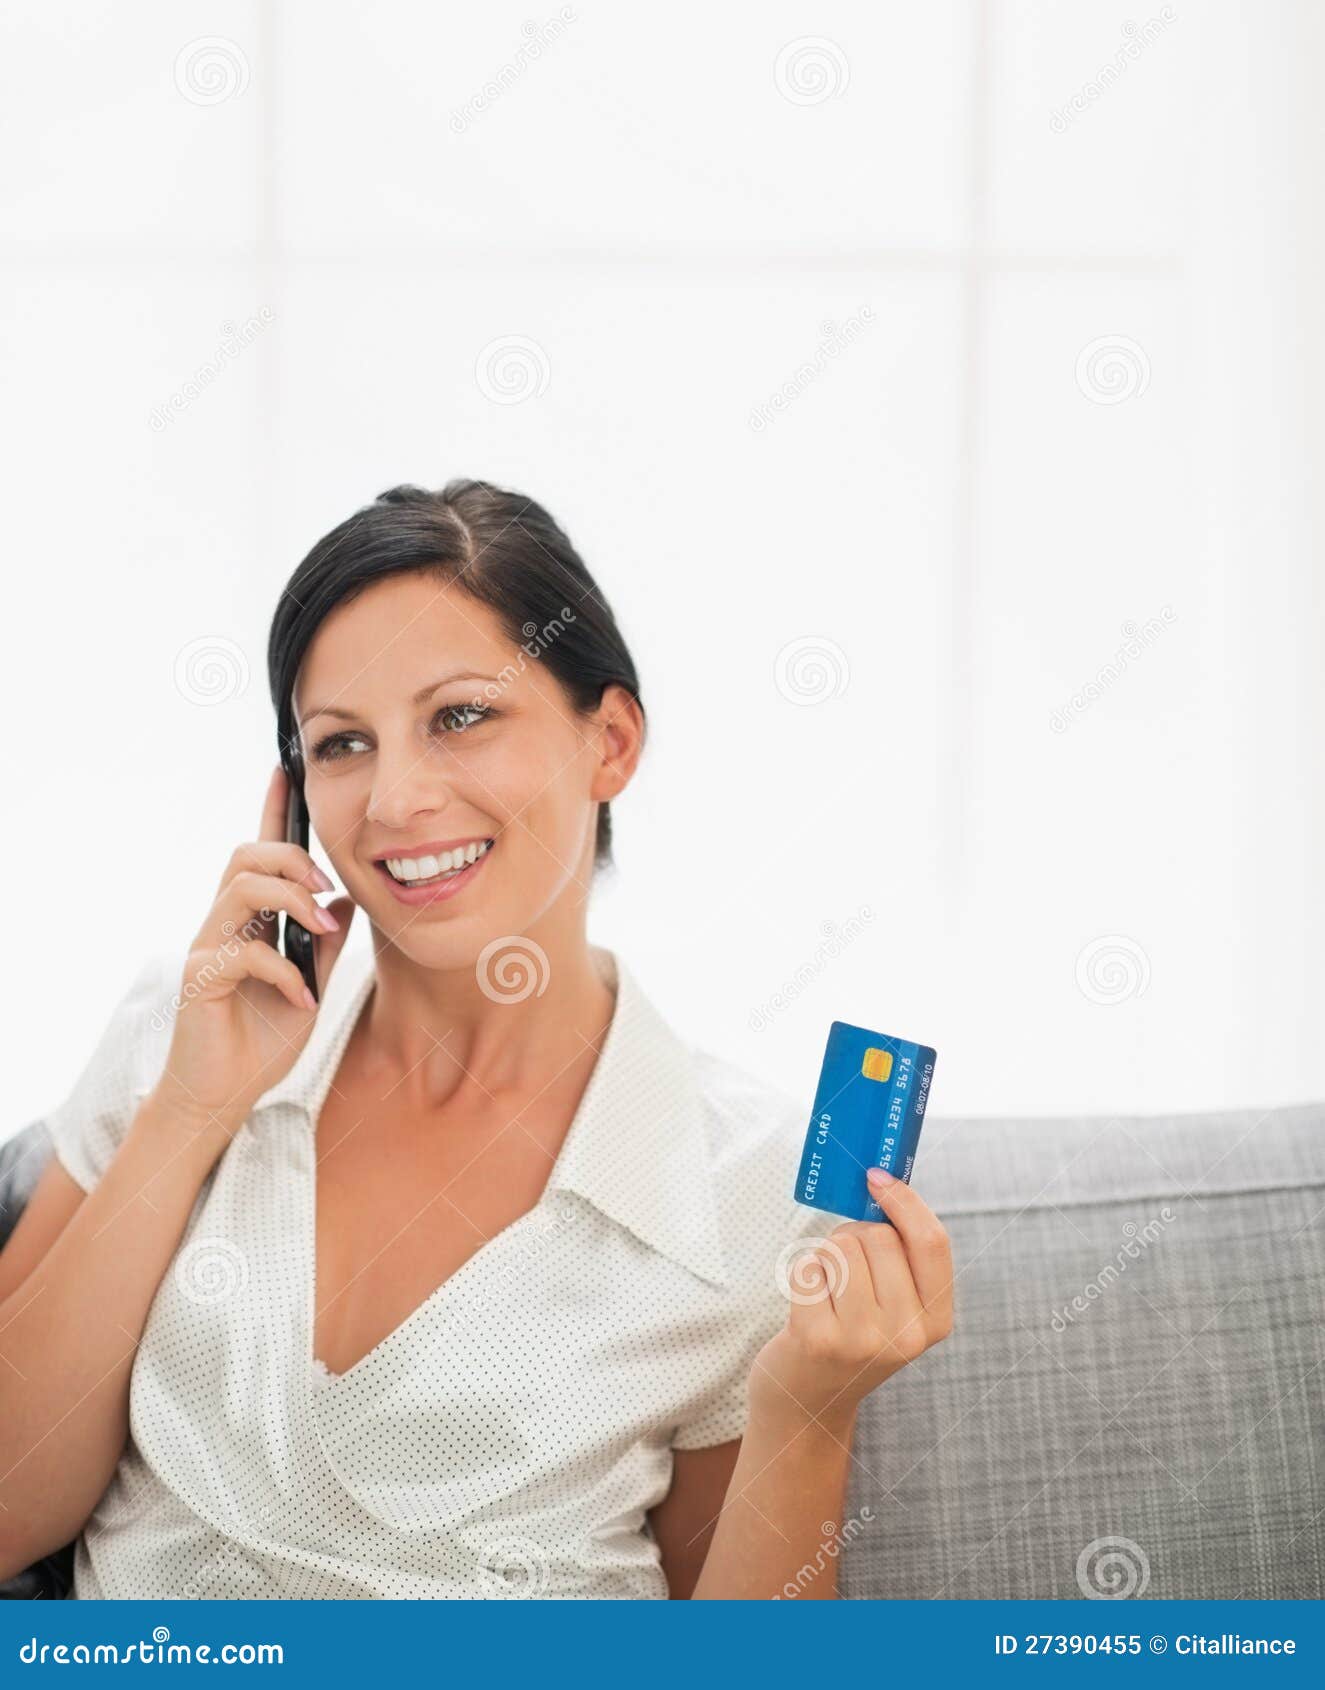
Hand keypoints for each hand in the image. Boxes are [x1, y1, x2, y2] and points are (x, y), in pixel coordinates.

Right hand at [150, 765, 355, 1144]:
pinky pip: (244, 953)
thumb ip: (325, 944)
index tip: (284, 771)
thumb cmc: (262, 1041)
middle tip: (326, 892)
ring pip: (241, 888)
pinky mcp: (200, 979)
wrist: (225, 1095)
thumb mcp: (311, 984)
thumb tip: (348, 900)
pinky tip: (303, 1001)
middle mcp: (224, 924)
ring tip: (320, 932)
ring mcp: (208, 948)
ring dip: (292, 902)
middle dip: (292, 860)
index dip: (271, 812)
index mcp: (251, 920)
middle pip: (246, 856)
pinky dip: (284, 973)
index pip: (259, 854)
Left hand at [749, 1169, 953, 1430]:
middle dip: (853, 1235)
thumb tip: (884, 1180)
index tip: (877, 1177)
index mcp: (936, 1321)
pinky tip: (808, 1308)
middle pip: (878, 1236)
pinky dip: (802, 1275)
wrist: (808, 1401)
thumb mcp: (895, 1307)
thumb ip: (901, 1256)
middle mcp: (906, 1335)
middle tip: (845, 1269)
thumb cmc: (851, 1335)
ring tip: (828, 1292)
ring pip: (840, 1247)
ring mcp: (863, 1340)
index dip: (905, 1201)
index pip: (932, 1242)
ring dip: (826, 1257)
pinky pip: (807, 1267)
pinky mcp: (818, 1339)